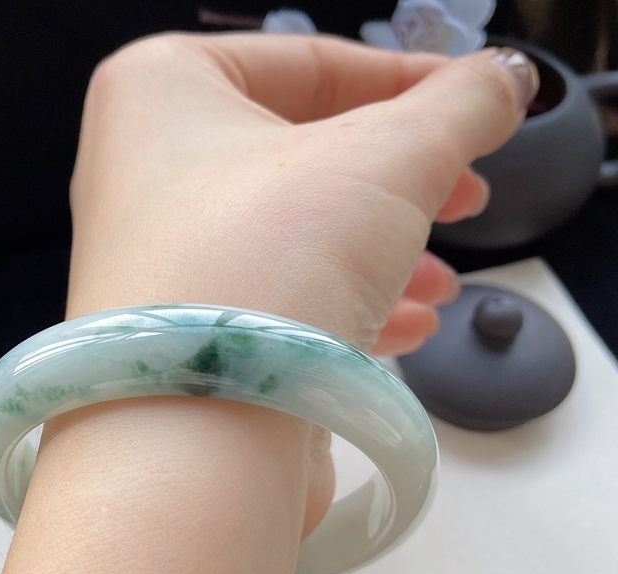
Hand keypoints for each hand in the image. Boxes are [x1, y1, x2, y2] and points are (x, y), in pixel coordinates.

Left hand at [67, 34, 534, 354]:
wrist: (193, 443)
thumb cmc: (258, 275)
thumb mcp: (389, 157)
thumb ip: (455, 108)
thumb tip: (496, 84)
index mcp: (160, 95)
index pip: (307, 65)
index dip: (405, 81)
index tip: (471, 106)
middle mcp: (143, 179)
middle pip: (303, 159)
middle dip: (399, 184)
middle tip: (463, 195)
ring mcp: (159, 267)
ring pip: (296, 242)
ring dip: (382, 258)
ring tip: (441, 283)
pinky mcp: (186, 342)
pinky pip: (277, 307)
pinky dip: (345, 312)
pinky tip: (404, 330)